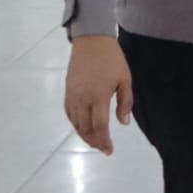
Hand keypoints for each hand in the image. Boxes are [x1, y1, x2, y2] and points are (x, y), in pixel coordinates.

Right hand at [65, 35, 132, 154]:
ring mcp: (72, 96)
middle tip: (103, 148)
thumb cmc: (112, 59)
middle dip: (94, 141)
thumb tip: (123, 123)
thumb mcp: (125, 79)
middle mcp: (83, 99)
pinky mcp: (67, 92)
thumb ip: (125, 102)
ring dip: (84, 135)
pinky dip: (75, 124)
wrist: (91, 42)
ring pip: (75, 123)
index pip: (100, 126)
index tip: (109, 150)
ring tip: (94, 141)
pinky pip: (69, 113)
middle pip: (85, 127)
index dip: (104, 140)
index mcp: (98, 96)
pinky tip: (82, 128)